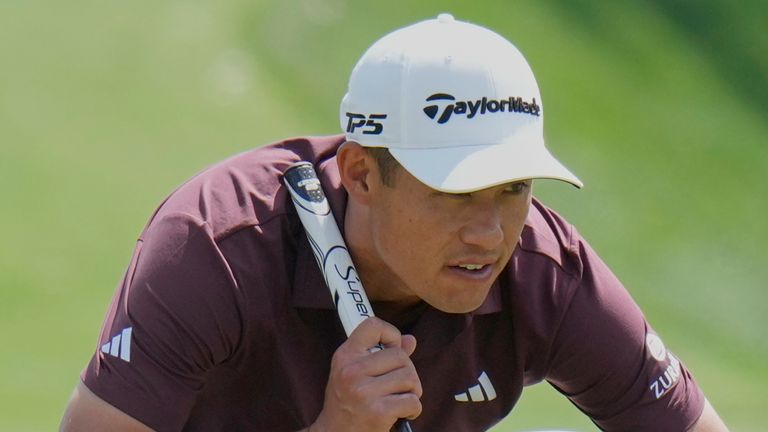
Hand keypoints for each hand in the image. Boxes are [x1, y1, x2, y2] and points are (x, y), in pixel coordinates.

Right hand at [311, 317, 421, 431]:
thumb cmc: (347, 401)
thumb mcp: (355, 372)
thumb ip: (381, 354)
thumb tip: (410, 340)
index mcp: (345, 355)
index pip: (373, 325)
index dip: (391, 334)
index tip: (393, 348)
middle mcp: (352, 371)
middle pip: (400, 356)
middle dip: (407, 371)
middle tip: (397, 385)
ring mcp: (364, 392)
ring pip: (410, 378)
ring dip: (412, 391)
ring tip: (399, 398)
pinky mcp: (378, 412)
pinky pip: (413, 401)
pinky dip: (413, 409)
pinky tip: (402, 412)